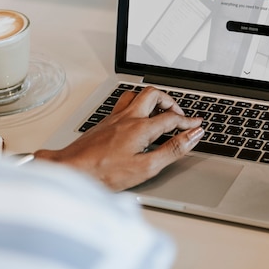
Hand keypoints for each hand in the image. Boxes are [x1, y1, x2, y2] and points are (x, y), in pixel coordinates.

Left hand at [36, 86, 203, 190]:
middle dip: (171, 102)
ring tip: (159, 110)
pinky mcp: (104, 123)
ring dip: (151, 99)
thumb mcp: (146, 167)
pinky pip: (123, 104)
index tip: (197, 125)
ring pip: (136, 95)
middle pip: (154, 95)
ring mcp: (114, 118)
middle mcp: (128, 118)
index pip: (172, 118)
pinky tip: (135, 118)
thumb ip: (172, 150)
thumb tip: (192, 137)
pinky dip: (135, 105)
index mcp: (141, 128)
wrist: (71, 169)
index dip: (188, 122)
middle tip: (179, 114)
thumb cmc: (104, 172)